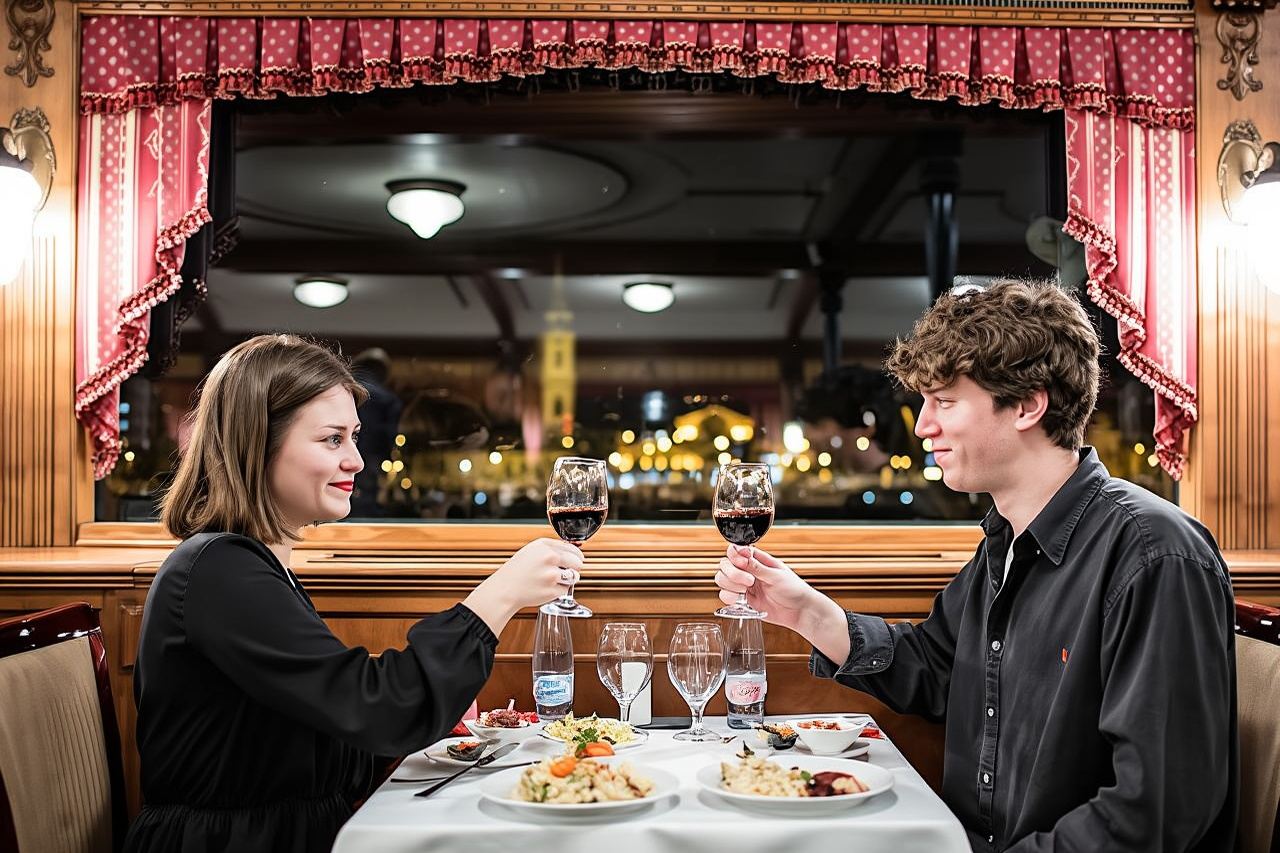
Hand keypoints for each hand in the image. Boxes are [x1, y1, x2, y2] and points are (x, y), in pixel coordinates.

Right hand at [464, 538, 582, 633]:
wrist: (505, 589)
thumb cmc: (518, 570)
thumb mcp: (532, 550)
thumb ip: (552, 547)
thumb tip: (574, 551)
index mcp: (545, 546)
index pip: (573, 550)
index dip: (576, 556)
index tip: (576, 560)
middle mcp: (549, 558)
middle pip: (578, 563)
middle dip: (575, 568)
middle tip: (565, 572)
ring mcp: (551, 575)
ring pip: (574, 577)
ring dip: (568, 580)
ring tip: (552, 580)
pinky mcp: (552, 591)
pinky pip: (565, 590)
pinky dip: (559, 591)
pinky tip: (546, 588)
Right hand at [715, 545, 817, 631]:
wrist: (799, 612)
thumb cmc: (794, 589)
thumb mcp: (776, 575)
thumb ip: (755, 566)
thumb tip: (739, 552)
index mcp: (757, 560)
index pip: (735, 551)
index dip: (734, 556)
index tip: (741, 564)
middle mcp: (748, 571)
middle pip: (725, 565)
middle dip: (733, 573)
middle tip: (749, 581)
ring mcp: (744, 586)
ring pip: (722, 580)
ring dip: (730, 585)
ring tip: (745, 591)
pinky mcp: (742, 600)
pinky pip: (725, 596)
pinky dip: (729, 597)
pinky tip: (741, 599)